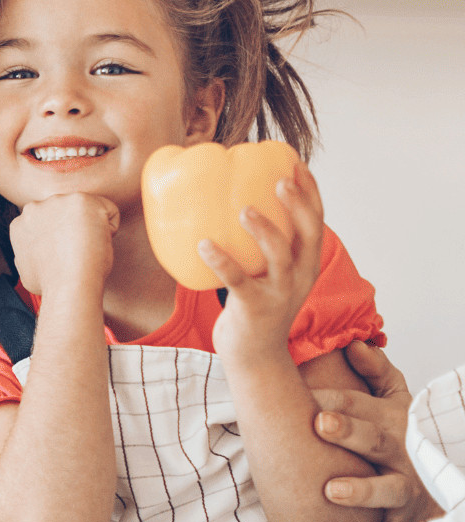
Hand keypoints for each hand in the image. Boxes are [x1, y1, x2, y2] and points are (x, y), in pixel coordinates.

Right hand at [9, 194, 119, 298]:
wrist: (68, 285)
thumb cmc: (51, 284)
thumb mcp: (26, 269)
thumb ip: (30, 254)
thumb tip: (35, 254)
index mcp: (21, 223)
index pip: (50, 223)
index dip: (61, 240)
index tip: (65, 255)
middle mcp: (35, 207)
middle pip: (67, 213)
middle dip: (75, 229)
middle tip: (76, 252)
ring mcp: (58, 201)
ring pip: (88, 211)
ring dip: (91, 229)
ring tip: (85, 249)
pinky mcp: (82, 200)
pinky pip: (109, 212)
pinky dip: (109, 229)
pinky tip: (97, 244)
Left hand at [206, 163, 323, 358]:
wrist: (254, 357)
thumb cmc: (254, 308)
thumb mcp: (267, 275)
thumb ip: (259, 249)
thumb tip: (229, 209)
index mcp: (305, 263)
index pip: (316, 221)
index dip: (311, 192)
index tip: (296, 164)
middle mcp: (299, 276)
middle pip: (308, 233)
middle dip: (299, 204)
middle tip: (280, 179)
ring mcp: (279, 294)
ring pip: (279, 256)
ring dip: (265, 230)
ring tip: (244, 209)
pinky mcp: (254, 309)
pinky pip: (237, 281)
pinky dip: (221, 261)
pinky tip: (203, 245)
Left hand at [315, 340, 440, 521]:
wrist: (447, 483)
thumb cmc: (410, 440)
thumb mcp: (401, 404)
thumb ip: (378, 374)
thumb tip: (353, 344)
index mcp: (392, 422)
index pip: (360, 406)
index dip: (333, 400)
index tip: (303, 394)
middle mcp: (402, 455)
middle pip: (375, 441)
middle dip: (350, 431)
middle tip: (320, 423)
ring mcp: (406, 491)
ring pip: (387, 491)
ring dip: (361, 490)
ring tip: (332, 489)